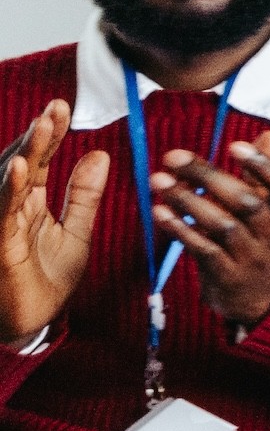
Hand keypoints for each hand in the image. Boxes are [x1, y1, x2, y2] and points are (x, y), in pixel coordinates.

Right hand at [0, 101, 106, 347]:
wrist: (30, 324)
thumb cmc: (46, 281)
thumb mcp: (76, 233)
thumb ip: (84, 195)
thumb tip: (98, 154)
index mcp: (27, 203)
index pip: (38, 161)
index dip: (50, 135)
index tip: (64, 108)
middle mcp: (9, 208)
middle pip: (22, 162)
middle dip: (38, 134)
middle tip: (57, 107)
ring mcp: (1, 223)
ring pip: (9, 179)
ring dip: (26, 151)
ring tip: (44, 125)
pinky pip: (1, 210)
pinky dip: (9, 187)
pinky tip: (20, 166)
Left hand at [152, 131, 269, 330]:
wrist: (264, 303)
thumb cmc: (261, 247)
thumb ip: (265, 175)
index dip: (265, 166)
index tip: (235, 146)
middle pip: (247, 202)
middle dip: (210, 177)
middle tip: (173, 156)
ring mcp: (249, 257)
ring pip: (222, 226)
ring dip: (188, 201)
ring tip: (158, 180)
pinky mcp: (225, 276)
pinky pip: (203, 250)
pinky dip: (181, 229)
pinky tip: (160, 212)